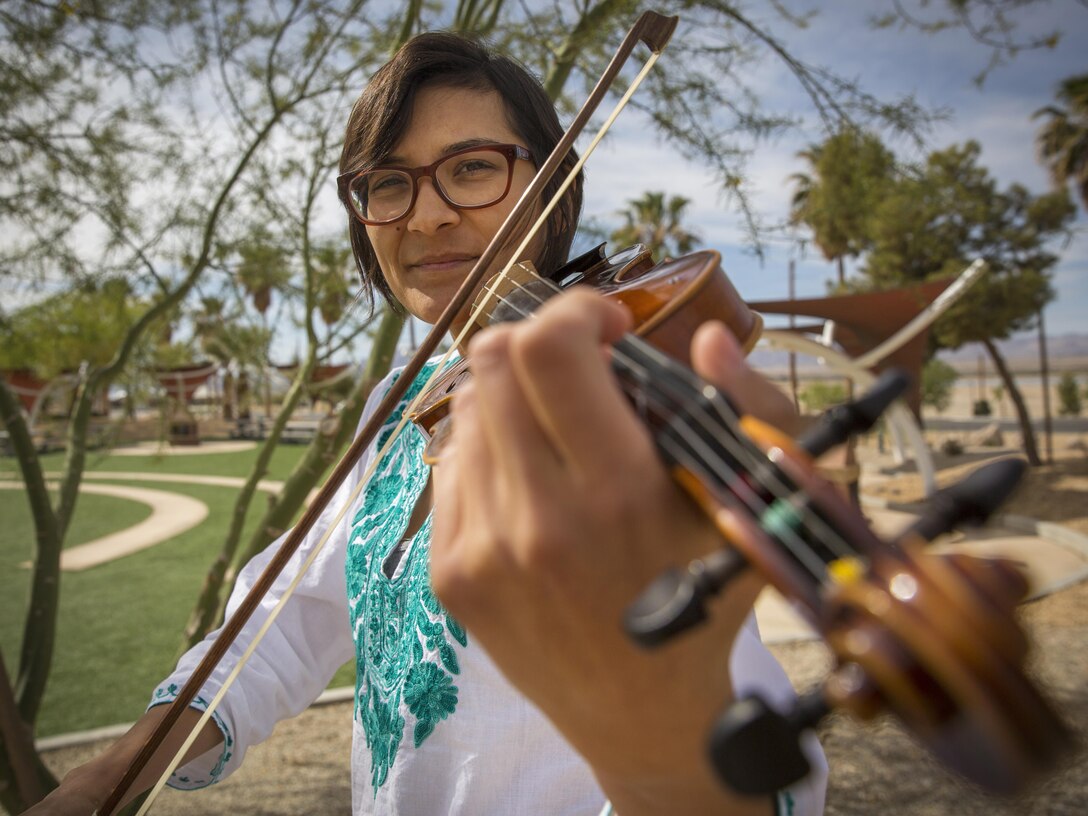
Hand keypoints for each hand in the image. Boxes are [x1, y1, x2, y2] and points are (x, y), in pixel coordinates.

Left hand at [431, 289, 786, 814]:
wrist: (643, 715)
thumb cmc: (708, 598)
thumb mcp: (753, 505)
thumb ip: (751, 407)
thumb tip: (707, 336)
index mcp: (620, 494)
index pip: (549, 350)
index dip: (576, 310)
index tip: (608, 326)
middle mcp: (539, 520)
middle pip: (494, 361)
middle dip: (539, 341)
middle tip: (579, 367)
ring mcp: (483, 549)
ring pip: (470, 408)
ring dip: (515, 399)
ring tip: (560, 437)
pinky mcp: (451, 574)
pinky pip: (452, 465)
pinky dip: (491, 451)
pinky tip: (533, 486)